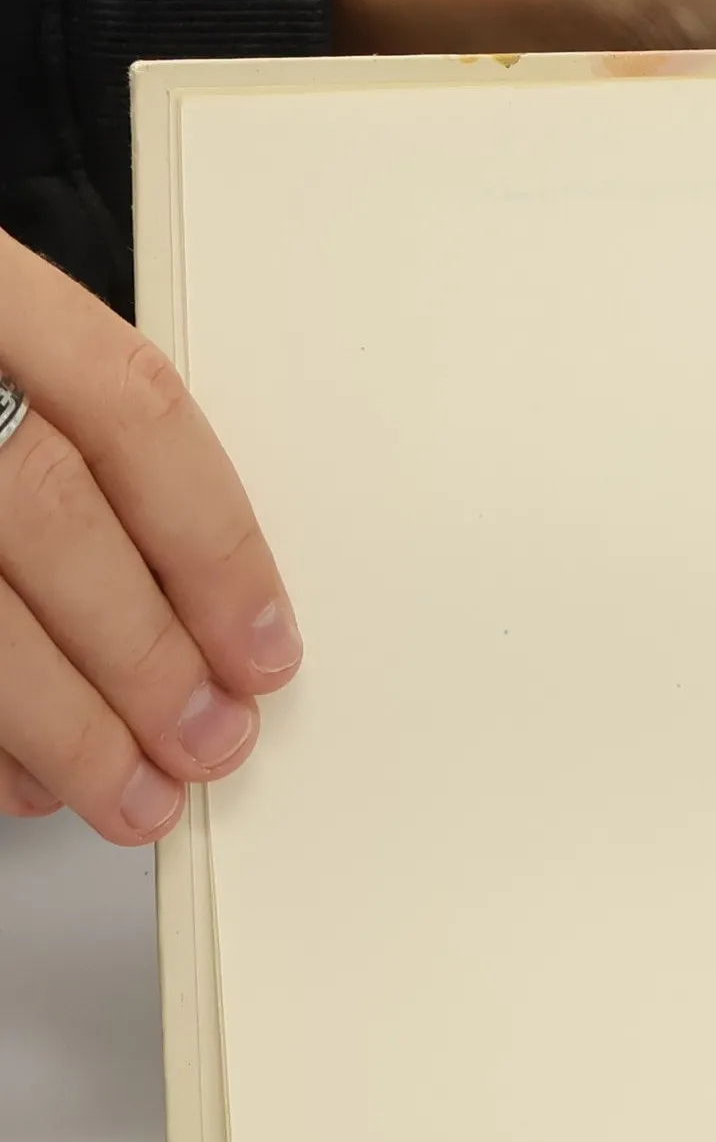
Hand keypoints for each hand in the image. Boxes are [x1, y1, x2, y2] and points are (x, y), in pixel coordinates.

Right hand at [0, 230, 300, 843]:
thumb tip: (217, 608)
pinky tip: (26, 777)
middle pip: (50, 516)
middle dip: (146, 655)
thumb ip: (88, 445)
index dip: (216, 545)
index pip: (132, 410)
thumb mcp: (14, 350)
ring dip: (66, 726)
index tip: (265, 646)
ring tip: (133, 792)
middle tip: (210, 740)